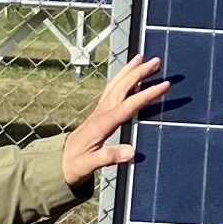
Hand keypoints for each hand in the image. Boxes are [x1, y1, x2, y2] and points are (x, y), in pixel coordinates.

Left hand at [61, 51, 173, 188]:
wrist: (57, 164)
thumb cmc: (73, 166)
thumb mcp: (88, 166)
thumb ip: (109, 157)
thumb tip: (131, 151)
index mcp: (102, 124)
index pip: (129, 105)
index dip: (148, 94)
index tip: (165, 84)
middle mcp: (101, 113)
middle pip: (122, 87)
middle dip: (139, 72)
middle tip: (156, 61)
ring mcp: (98, 112)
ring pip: (115, 85)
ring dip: (129, 70)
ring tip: (141, 57)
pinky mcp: (98, 114)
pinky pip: (111, 91)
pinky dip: (121, 79)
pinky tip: (126, 76)